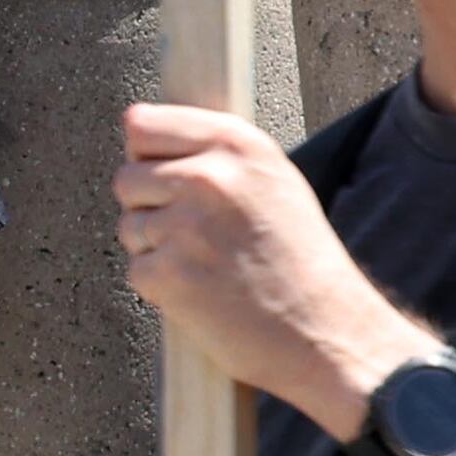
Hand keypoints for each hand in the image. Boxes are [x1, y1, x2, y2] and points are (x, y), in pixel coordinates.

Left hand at [112, 103, 436, 435]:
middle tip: (197, 236)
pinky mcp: (169, 274)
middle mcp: (208, 177)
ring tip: (209, 265)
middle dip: (149, 207)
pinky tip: (205, 293)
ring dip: (156, 248)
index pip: (141, 124)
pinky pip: (138, 270)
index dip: (147, 157)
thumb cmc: (299, 258)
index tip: (167, 178)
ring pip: (129, 225)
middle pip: (127, 177)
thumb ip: (212, 152)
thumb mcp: (272, 180)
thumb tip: (136, 130)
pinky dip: (162, 287)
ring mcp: (186, 226)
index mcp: (235, 144)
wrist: (329, 331)